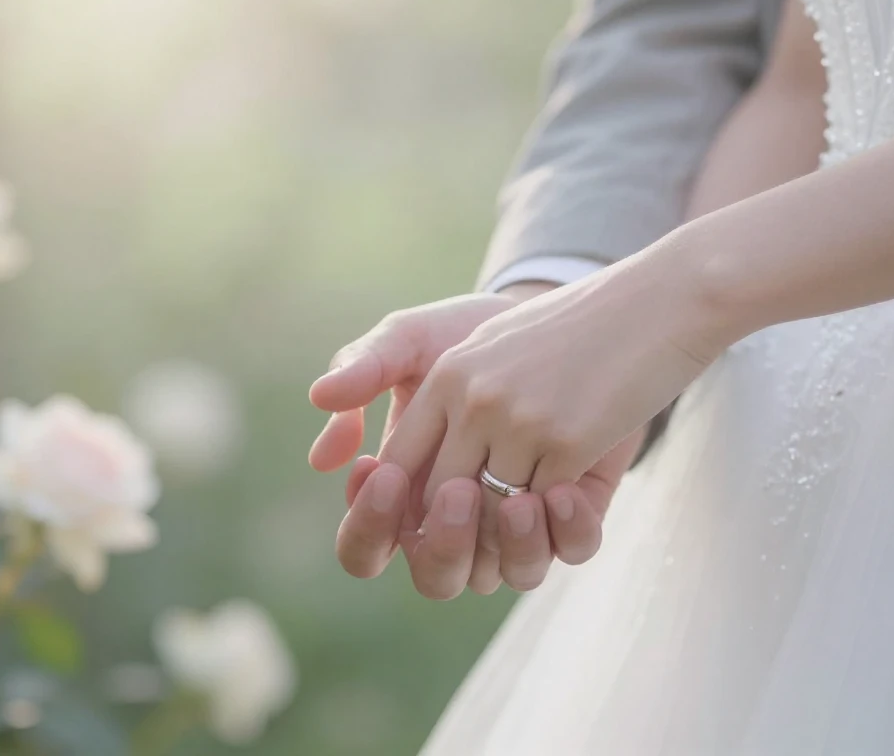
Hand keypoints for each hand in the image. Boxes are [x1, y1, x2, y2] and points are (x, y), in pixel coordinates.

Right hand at [308, 287, 638, 597]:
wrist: (548, 314)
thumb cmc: (463, 336)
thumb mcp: (412, 340)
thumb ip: (366, 367)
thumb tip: (320, 398)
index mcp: (403, 495)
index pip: (366, 546)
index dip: (369, 524)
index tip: (381, 473)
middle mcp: (457, 524)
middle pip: (437, 579)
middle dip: (443, 545)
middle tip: (455, 492)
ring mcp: (516, 526)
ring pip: (507, 576)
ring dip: (510, 545)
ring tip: (520, 496)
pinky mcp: (573, 514)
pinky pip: (570, 550)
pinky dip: (564, 530)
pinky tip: (562, 489)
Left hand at [376, 267, 716, 536]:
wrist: (657, 302)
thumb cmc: (579, 327)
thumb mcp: (497, 346)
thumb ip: (454, 397)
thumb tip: (419, 463)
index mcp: (448, 373)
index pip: (401, 459)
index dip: (410, 500)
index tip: (439, 514)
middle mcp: (472, 399)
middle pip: (438, 498)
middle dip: (460, 527)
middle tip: (488, 532)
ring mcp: (518, 422)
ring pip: (489, 513)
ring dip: (511, 525)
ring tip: (532, 513)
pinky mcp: (567, 443)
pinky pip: (543, 510)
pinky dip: (556, 514)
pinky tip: (574, 492)